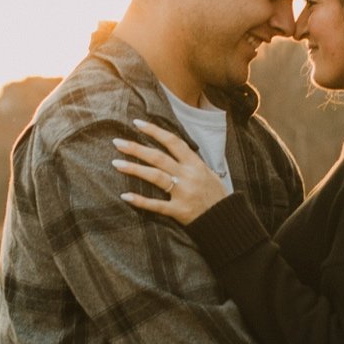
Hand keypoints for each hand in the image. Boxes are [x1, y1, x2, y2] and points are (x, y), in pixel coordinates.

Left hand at [114, 121, 228, 224]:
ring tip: (116, 163)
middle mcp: (188, 175)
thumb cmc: (216, 196)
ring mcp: (183, 193)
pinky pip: (157, 205)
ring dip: (134, 169)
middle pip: (158, 157)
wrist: (226, 220)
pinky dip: (140, 201)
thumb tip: (175, 149)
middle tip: (117, 142)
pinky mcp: (179, 211)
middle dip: (136, 148)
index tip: (137, 123)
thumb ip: (191, 163)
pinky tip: (125, 196)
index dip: (154, 131)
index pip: (172, 141)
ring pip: (155, 176)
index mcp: (195, 164)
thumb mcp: (208, 173)